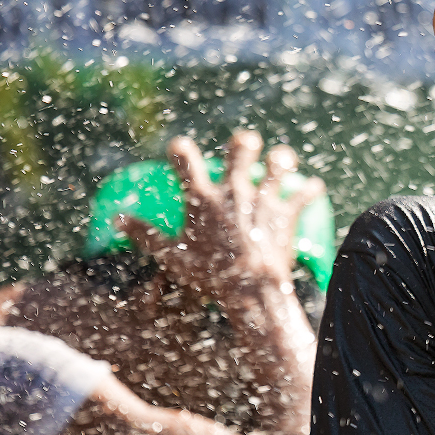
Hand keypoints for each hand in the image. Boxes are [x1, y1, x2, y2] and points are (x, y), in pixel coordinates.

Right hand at [118, 131, 324, 301]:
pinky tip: (314, 186)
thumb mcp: (172, 258)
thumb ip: (147, 235)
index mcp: (203, 199)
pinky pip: (303, 195)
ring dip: (281, 159)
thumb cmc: (208, 277)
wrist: (249, 291)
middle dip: (244, 143)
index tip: (181, 147)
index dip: (181, 148)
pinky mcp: (287, 214)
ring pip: (277, 165)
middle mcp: (234, 192)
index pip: (185, 160)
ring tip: (282, 158)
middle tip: (246, 145)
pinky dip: (310, 190)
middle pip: (240, 150)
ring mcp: (263, 200)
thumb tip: (119, 219)